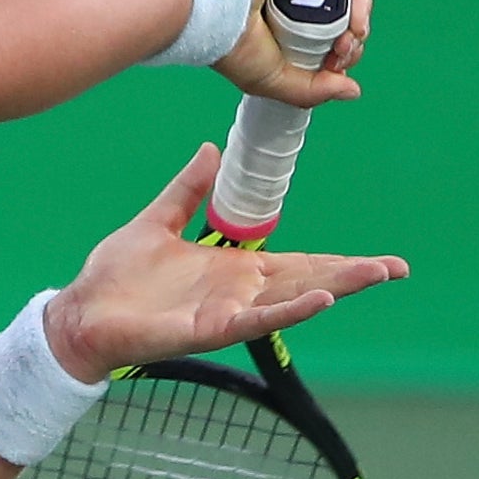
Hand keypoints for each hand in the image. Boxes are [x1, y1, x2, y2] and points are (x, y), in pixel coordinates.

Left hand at [41, 144, 408, 381]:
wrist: (81, 312)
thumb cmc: (116, 277)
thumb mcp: (158, 220)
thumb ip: (187, 189)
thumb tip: (210, 149)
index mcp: (233, 269)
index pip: (299, 263)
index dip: (338, 261)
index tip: (381, 261)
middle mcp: (238, 293)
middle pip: (308, 281)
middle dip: (352, 275)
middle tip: (397, 268)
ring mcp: (227, 313)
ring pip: (290, 299)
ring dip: (333, 287)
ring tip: (374, 276)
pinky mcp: (208, 329)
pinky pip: (255, 319)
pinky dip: (288, 309)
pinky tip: (319, 299)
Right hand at [212, 0, 372, 107]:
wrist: (213, 12)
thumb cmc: (229, 44)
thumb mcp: (274, 81)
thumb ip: (313, 90)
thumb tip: (353, 90)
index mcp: (274, 18)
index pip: (319, 34)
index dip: (335, 53)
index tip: (332, 70)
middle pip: (336, 15)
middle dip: (348, 42)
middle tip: (340, 60)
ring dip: (356, 23)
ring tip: (347, 45)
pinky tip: (356, 24)